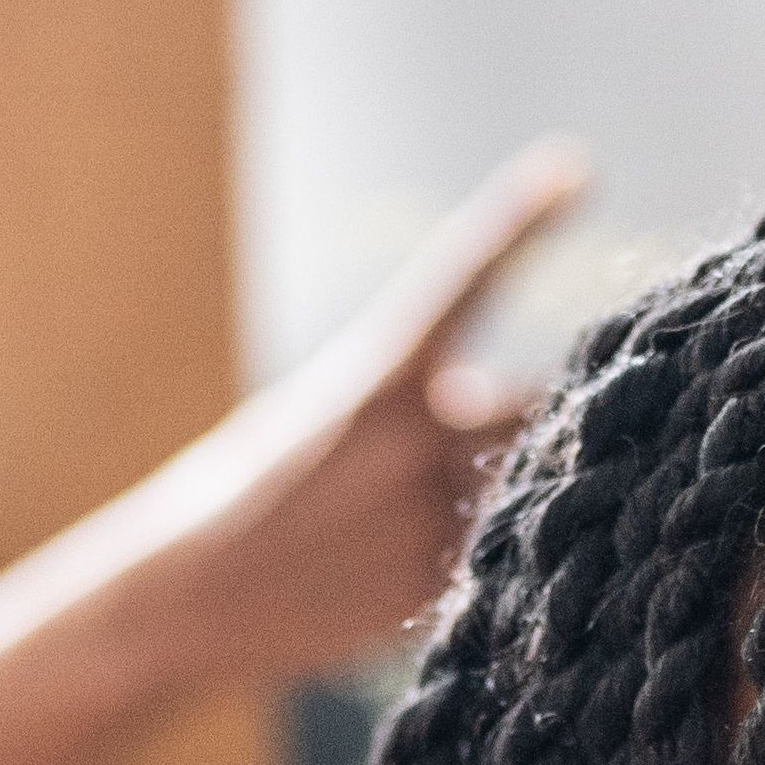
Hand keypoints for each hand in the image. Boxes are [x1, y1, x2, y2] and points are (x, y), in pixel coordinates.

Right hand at [92, 138, 581, 690]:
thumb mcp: (318, 414)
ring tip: (426, 512)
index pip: (466, 278)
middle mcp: (413, 433)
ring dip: (511, 487)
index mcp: (375, 372)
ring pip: (528, 482)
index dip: (524, 220)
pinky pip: (504, 553)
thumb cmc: (246, 493)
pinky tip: (410, 562)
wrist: (190, 595)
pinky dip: (487, 549)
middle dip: (534, 419)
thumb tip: (495, 406)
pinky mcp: (437, 583)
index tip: (574, 169)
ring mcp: (430, 512)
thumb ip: (415, 403)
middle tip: (498, 443)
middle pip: (537, 404)